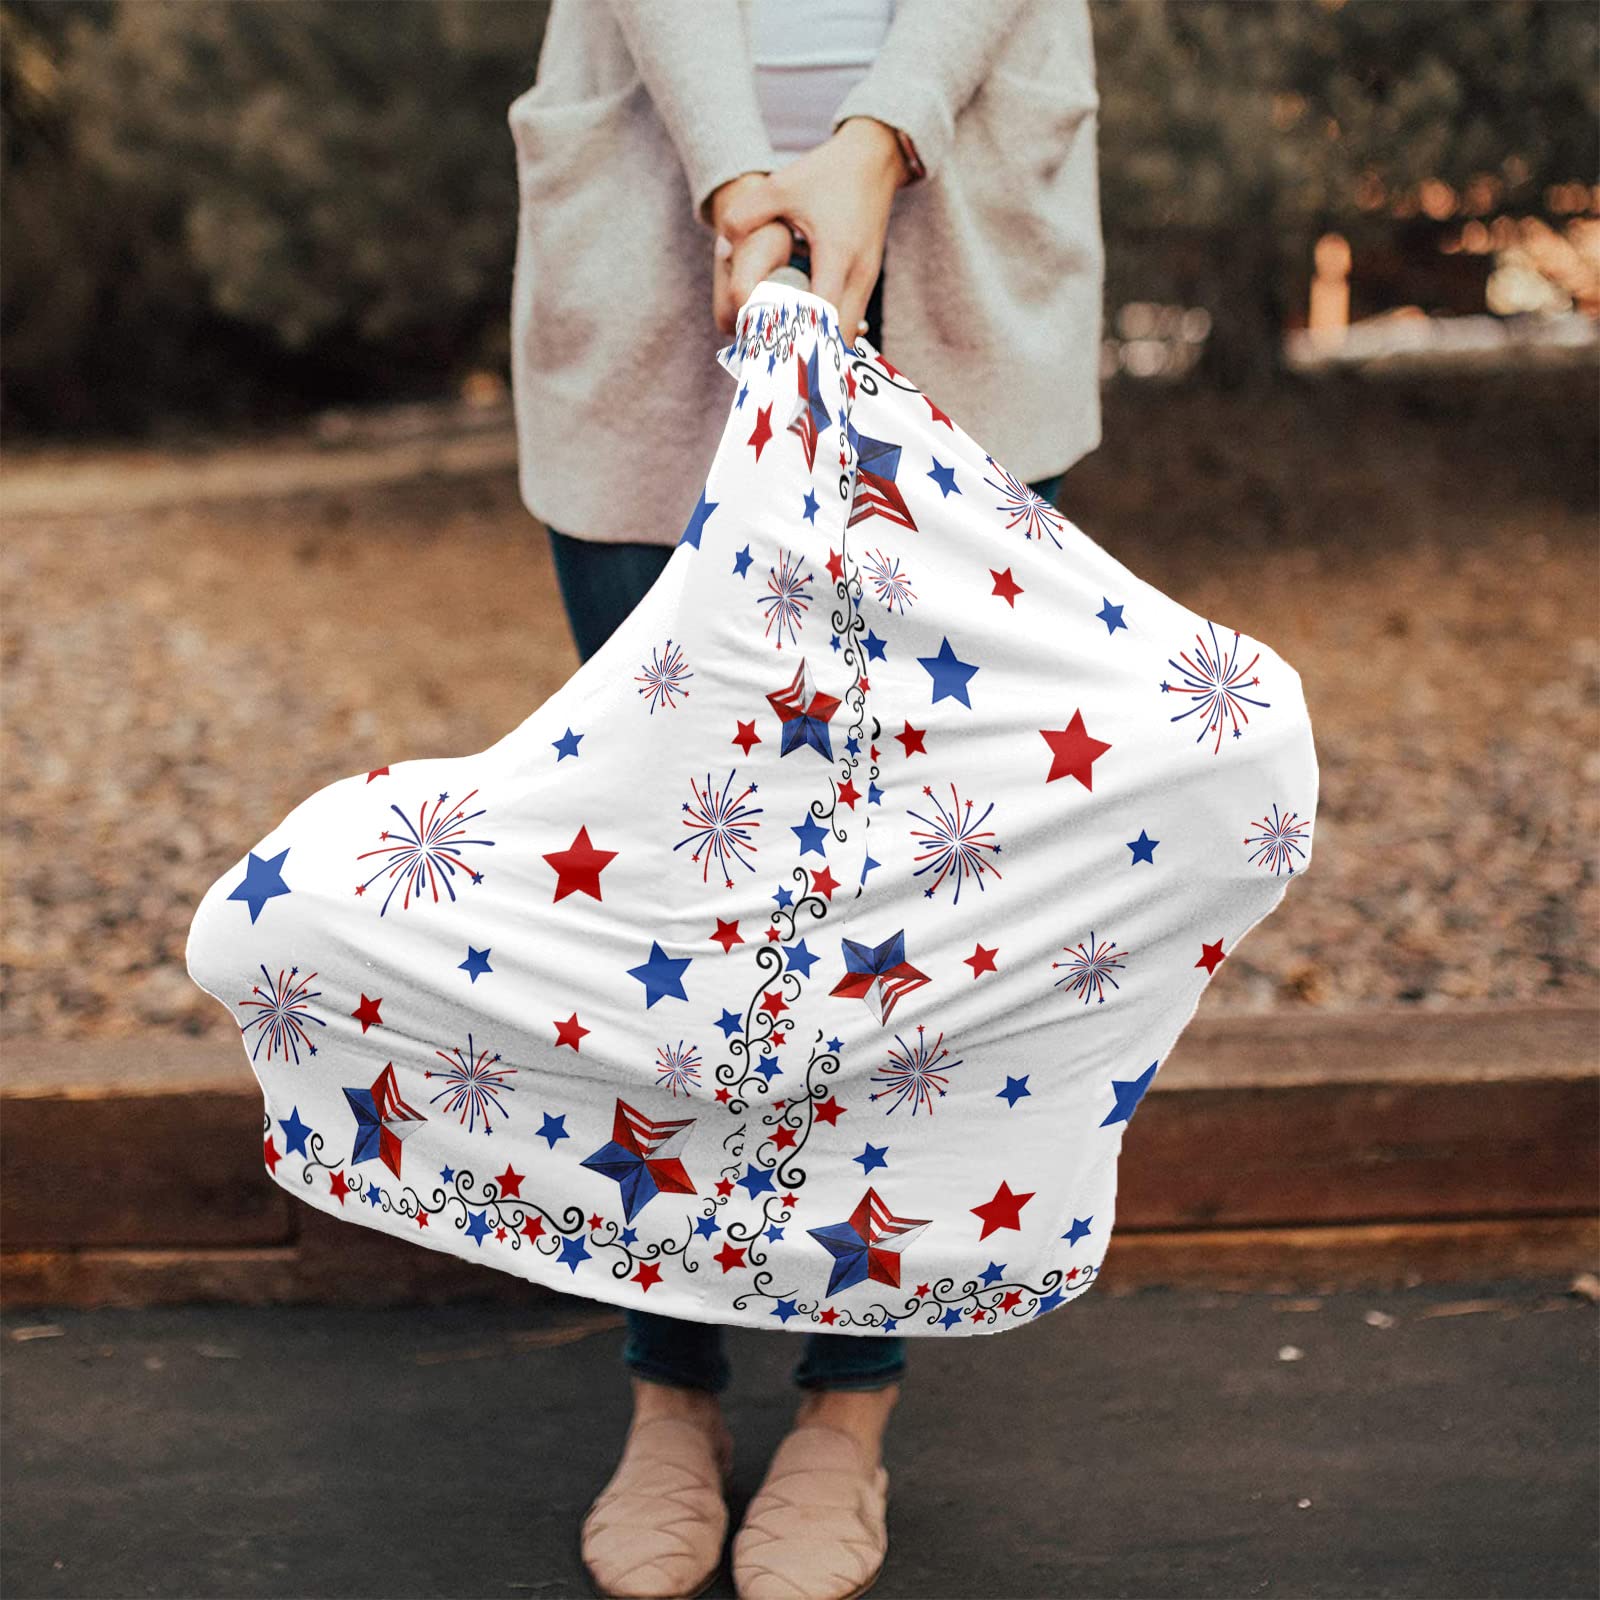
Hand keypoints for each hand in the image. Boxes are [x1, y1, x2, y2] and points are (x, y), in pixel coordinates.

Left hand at [714, 118, 907, 341]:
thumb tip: (722, 246)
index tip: (773, 356)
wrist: (873, 159)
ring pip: (847, 335)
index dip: (799, 340)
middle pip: (839, 340)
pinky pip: (849, 321)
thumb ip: (746, 214)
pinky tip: (803, 337)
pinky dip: (828, 333)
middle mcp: (858, 275)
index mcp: (837, 256)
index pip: (821, 317)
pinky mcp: (866, 280)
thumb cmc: (827, 173)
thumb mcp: (782, 186)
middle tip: (776, 367)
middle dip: (810, 358)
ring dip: (820, 348)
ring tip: (787, 359)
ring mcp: (867, 280)